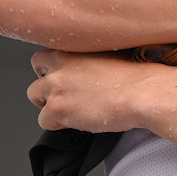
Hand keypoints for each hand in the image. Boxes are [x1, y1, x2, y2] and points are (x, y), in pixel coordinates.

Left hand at [28, 49, 148, 132]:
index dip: (48, 72)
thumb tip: (88, 72)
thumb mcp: (109, 56)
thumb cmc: (135, 76)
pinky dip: (57, 125)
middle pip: (34, 79)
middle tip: (62, 98)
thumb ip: (90, 61)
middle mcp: (59, 67)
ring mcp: (55, 88)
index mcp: (71, 50)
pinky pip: (44, 122)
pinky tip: (76, 121)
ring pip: (35, 99)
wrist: (141, 92)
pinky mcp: (58, 110)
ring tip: (70, 112)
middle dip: (45, 91)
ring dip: (49, 107)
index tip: (58, 79)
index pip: (41, 59)